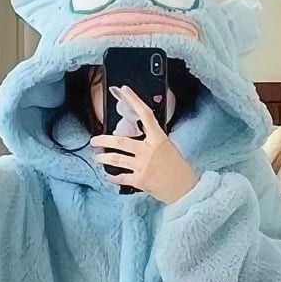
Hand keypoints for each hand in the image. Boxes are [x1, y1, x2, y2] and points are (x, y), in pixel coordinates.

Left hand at [90, 86, 197, 202]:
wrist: (186, 190)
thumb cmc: (179, 169)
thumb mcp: (169, 148)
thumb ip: (153, 141)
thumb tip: (136, 136)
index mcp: (159, 139)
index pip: (145, 115)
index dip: (133, 100)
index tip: (123, 90)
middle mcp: (149, 151)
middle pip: (120, 142)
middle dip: (103, 140)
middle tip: (94, 140)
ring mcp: (143, 166)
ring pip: (117, 159)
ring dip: (104, 158)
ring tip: (97, 157)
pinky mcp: (140, 181)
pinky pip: (121, 177)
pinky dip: (113, 177)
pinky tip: (109, 176)